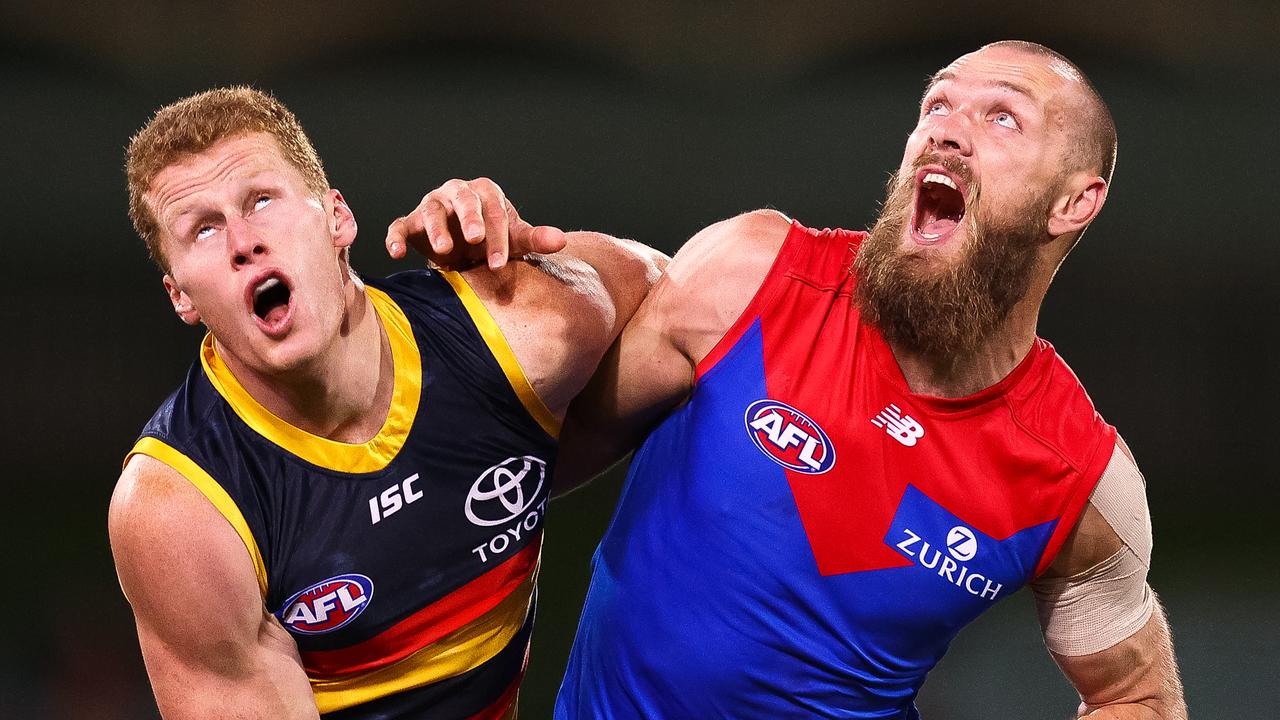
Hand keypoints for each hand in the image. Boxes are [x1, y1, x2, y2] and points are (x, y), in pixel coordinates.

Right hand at [385, 177, 566, 269]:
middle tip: (475, 239)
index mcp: (486, 192)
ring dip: (436, 228)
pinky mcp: (411, 222)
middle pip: (464, 200)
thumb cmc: (494, 239)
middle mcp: (458, 193)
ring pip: (431, 210)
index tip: (499, 264)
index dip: (497, 238)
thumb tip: (561, 241)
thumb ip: (535, 240)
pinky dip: (395, 237)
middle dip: (470, 219)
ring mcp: (432, 205)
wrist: (466, 247)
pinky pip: (400, 226)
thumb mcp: (514, 240)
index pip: (494, 213)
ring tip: (443, 250)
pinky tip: (396, 254)